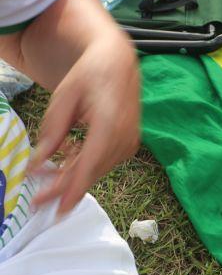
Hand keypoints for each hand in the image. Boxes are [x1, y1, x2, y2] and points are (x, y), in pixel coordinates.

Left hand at [28, 30, 139, 213]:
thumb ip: (52, 131)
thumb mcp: (63, 98)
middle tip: (38, 201)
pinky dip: (84, 166)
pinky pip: (104, 163)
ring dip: (72, 177)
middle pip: (92, 172)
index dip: (72, 190)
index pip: (90, 165)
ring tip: (47, 176)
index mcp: (109, 124)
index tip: (57, 210)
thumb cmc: (90, 75)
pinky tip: (67, 159)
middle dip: (65, 189)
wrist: (119, 64)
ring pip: (97, 170)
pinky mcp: (129, 145)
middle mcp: (124, 137)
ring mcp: (129, 142)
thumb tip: (38, 163)